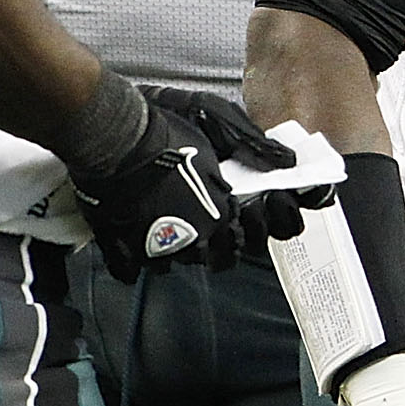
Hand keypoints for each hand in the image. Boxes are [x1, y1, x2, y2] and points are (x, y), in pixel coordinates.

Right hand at [69, 85, 261, 281]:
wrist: (120, 142)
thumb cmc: (164, 136)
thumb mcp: (218, 137)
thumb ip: (251, 155)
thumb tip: (285, 160)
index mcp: (218, 214)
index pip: (236, 240)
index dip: (230, 230)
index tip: (223, 223)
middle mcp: (193, 238)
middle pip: (207, 256)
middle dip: (203, 242)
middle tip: (190, 223)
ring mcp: (159, 249)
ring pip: (173, 263)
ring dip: (170, 248)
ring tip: (160, 225)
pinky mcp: (127, 252)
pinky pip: (136, 269)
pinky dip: (135, 258)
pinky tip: (134, 237)